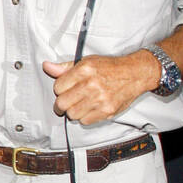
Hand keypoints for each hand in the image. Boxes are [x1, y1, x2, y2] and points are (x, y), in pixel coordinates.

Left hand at [42, 51, 158, 124]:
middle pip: (62, 103)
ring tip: (80, 104)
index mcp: (85, 70)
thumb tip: (47, 66)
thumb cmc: (111, 68)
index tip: (65, 90)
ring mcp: (100, 99)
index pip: (58, 87)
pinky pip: (85, 121)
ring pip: (72, 114)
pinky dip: (85, 117)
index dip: (60, 89)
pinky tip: (90, 108)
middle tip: (66, 101)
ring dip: (73, 111)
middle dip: (61, 104)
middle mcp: (92, 84)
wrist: (135, 74)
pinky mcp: (107, 111)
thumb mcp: (87, 62)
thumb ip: (65, 67)